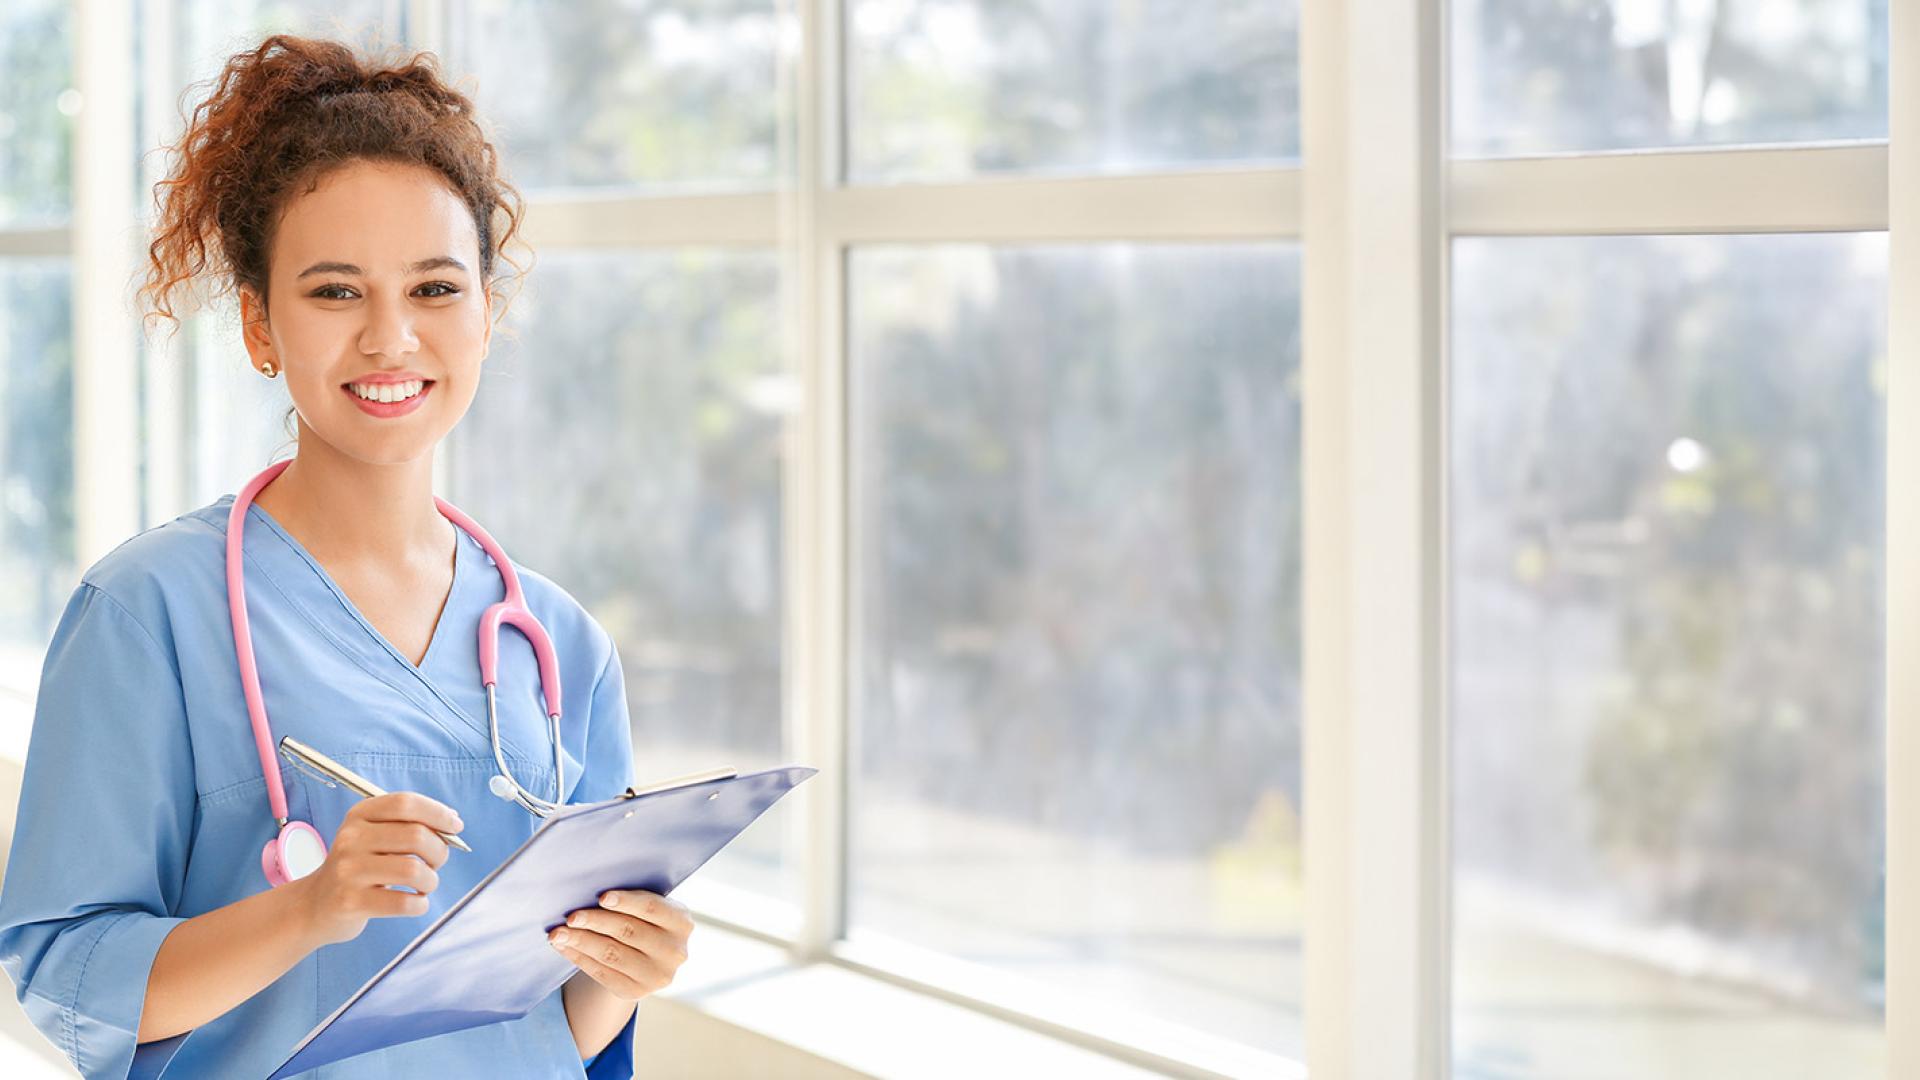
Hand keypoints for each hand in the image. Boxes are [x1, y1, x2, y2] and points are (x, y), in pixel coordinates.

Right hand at [293, 791, 462, 946]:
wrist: (315, 905)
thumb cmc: (358, 868)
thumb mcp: (374, 837)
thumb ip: (409, 825)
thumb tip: (453, 821)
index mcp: (359, 815)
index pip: (406, 803)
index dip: (437, 813)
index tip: (456, 827)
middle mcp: (351, 838)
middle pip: (415, 836)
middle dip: (440, 851)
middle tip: (436, 863)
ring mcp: (348, 871)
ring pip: (413, 870)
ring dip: (431, 880)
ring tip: (425, 885)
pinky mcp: (350, 902)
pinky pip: (403, 902)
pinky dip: (420, 904)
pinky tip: (415, 902)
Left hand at [548, 890, 692, 1000]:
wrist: (648, 959)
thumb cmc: (644, 921)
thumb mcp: (650, 909)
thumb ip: (632, 900)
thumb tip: (590, 891)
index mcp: (682, 922)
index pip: (652, 908)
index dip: (627, 902)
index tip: (601, 897)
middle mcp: (674, 952)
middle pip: (628, 932)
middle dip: (596, 922)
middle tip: (571, 916)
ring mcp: (657, 976)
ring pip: (611, 954)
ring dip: (581, 942)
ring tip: (558, 933)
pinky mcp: (636, 992)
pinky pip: (601, 973)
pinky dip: (579, 958)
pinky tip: (564, 947)